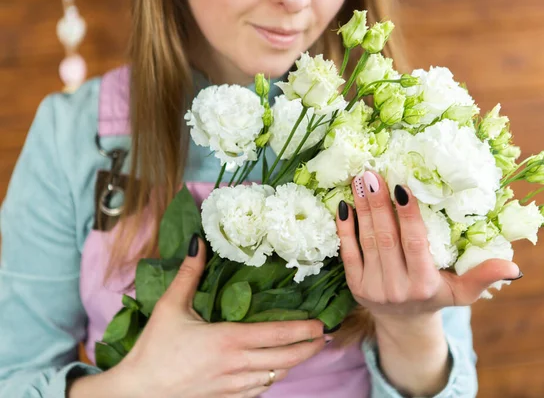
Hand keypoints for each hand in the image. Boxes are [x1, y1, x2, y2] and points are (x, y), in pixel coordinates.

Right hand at [69, 237, 325, 397]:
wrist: (138, 392)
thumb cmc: (154, 349)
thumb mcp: (170, 307)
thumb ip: (188, 274)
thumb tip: (198, 243)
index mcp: (228, 339)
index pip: (276, 334)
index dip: (302, 330)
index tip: (319, 324)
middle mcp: (237, 365)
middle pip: (285, 359)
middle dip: (308, 348)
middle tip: (323, 338)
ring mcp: (234, 386)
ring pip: (275, 376)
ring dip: (293, 364)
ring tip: (304, 351)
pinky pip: (260, 390)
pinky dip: (273, 379)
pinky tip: (275, 371)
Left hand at [336, 171, 521, 320]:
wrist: (403, 322)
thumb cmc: (436, 296)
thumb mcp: (463, 292)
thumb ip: (483, 277)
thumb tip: (515, 268)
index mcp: (425, 285)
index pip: (415, 244)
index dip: (408, 216)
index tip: (402, 187)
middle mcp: (397, 288)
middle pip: (386, 239)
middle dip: (379, 205)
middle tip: (373, 174)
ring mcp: (372, 288)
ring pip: (367, 242)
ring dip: (362, 210)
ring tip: (360, 181)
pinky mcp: (355, 286)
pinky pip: (348, 253)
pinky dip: (345, 229)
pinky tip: (344, 205)